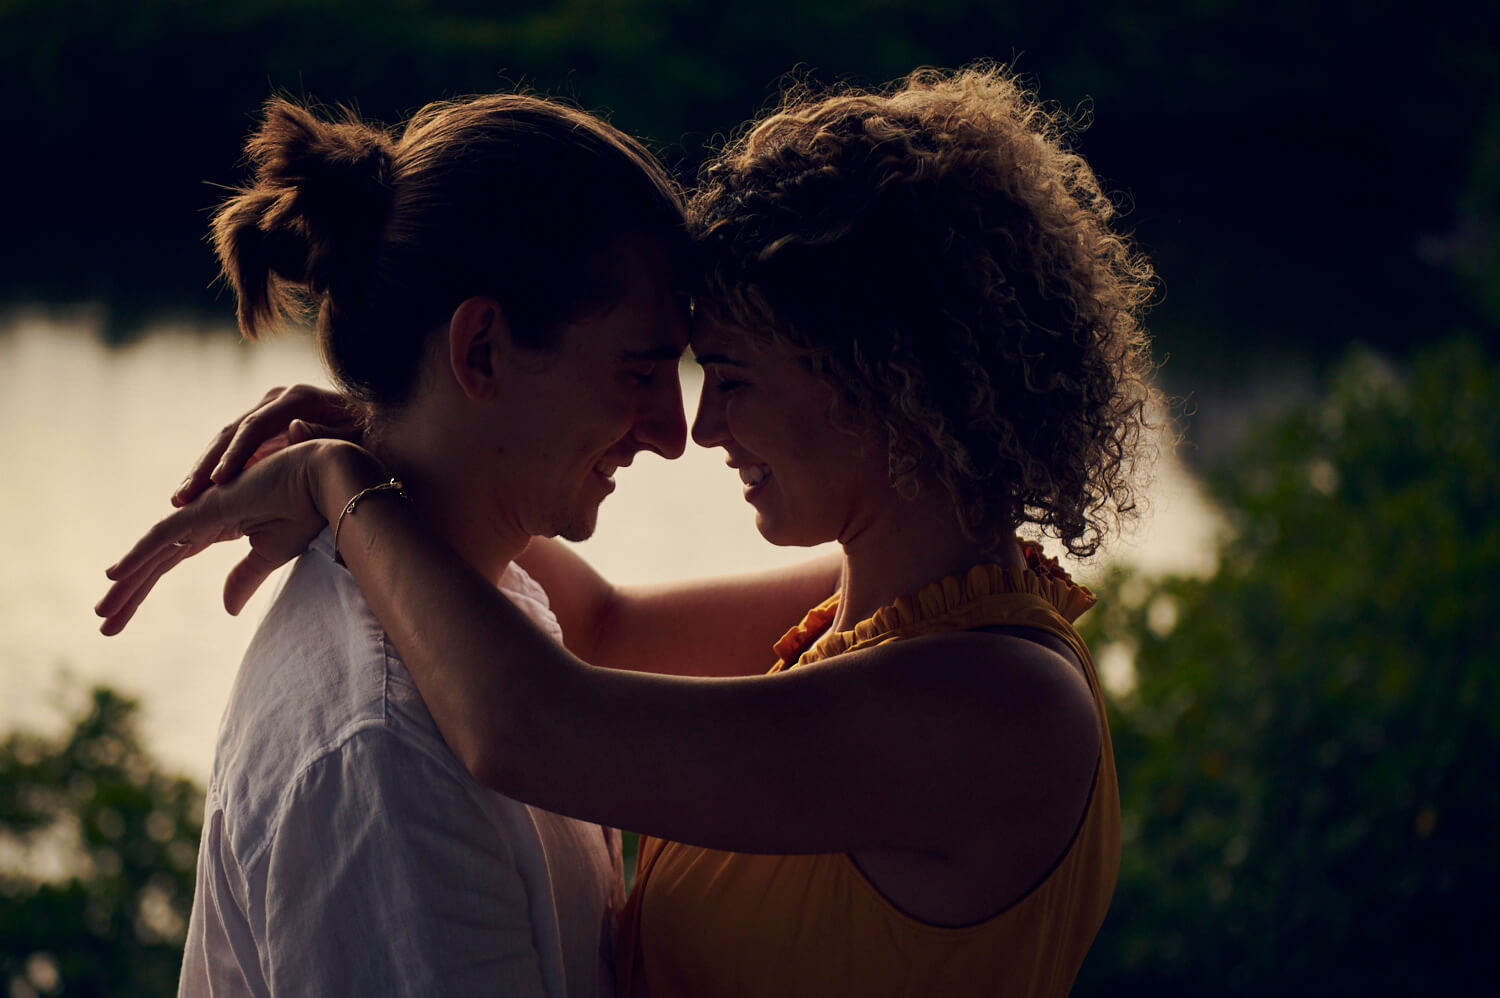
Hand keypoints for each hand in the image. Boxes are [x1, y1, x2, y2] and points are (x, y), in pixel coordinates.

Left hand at [98, 440, 383, 634]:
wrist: (327, 478)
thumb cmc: (308, 508)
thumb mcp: (272, 554)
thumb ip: (245, 577)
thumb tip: (225, 608)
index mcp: (217, 527)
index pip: (169, 562)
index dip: (144, 589)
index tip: (123, 617)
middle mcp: (201, 518)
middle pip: (154, 561)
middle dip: (130, 593)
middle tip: (105, 623)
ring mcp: (201, 511)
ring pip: (153, 553)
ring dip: (127, 583)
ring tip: (103, 613)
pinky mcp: (206, 508)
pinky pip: (164, 536)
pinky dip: (139, 556)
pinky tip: (116, 575)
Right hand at [173, 384, 360, 506]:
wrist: (380, 419)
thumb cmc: (372, 432)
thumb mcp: (354, 436)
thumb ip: (324, 434)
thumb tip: (293, 430)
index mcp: (298, 398)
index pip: (256, 427)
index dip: (235, 455)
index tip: (218, 483)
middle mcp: (278, 399)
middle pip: (232, 432)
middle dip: (206, 466)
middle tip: (183, 498)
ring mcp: (269, 410)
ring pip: (226, 439)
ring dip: (203, 469)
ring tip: (181, 499)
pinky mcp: (266, 424)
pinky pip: (235, 446)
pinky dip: (217, 468)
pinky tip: (200, 493)